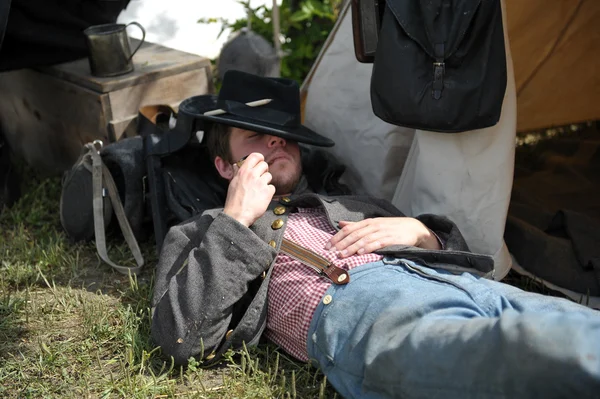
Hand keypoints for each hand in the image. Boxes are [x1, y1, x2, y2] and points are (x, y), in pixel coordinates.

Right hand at [223, 153, 275, 226]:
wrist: (238, 215)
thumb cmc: (234, 201)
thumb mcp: (232, 184)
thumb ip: (236, 173)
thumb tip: (236, 166)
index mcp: (243, 172)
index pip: (255, 156)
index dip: (259, 158)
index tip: (260, 162)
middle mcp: (252, 175)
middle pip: (264, 165)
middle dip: (263, 171)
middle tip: (259, 179)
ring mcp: (261, 183)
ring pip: (269, 176)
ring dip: (266, 182)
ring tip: (259, 190)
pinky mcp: (267, 192)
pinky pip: (272, 187)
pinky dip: (268, 192)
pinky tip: (262, 197)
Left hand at [326, 217, 440, 256]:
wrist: (414, 228)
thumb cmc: (391, 227)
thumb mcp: (373, 224)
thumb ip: (356, 225)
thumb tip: (340, 224)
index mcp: (367, 222)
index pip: (348, 229)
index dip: (336, 237)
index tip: (326, 247)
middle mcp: (373, 226)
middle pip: (354, 235)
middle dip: (341, 244)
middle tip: (330, 253)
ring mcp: (382, 232)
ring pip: (364, 239)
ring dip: (351, 247)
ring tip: (342, 255)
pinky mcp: (391, 239)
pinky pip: (378, 243)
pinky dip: (369, 247)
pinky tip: (361, 253)